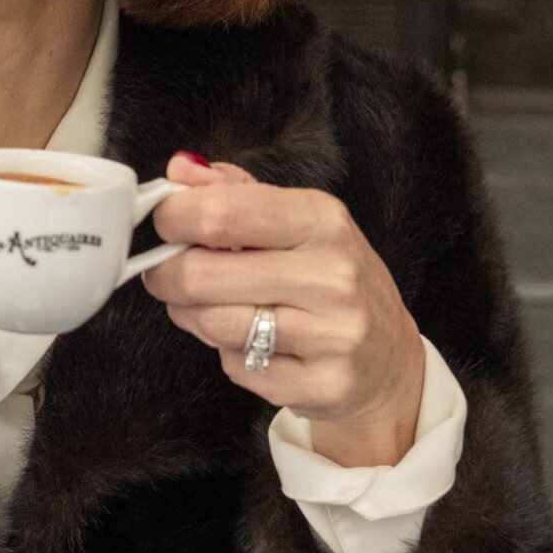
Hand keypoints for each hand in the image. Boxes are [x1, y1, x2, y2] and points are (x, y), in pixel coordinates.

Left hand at [145, 152, 426, 466]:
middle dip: (167, 275)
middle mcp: (333, 274)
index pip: (220, 212)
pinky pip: (237, 367)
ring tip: (207, 307)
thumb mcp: (299, 223)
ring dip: (191, 316)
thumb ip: (237, 193)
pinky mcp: (323, 383)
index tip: (164, 225)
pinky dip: (228, 356)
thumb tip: (181, 169)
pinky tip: (251, 344)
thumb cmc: (331, 282)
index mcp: (322, 220)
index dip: (172, 219)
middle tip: (167, 274)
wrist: (387, 358)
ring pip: (212, 323)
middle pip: (202, 274)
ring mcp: (333, 334)